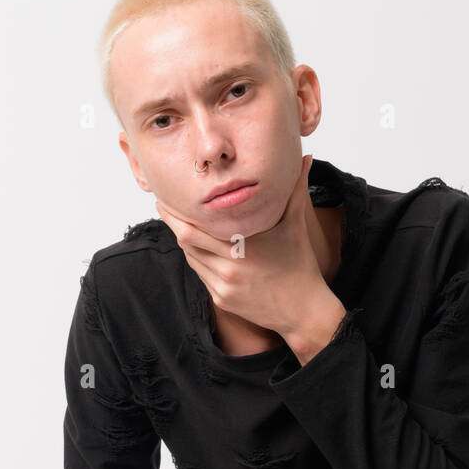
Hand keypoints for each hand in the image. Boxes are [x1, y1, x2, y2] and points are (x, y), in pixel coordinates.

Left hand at [154, 154, 339, 347]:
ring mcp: (223, 285)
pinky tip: (197, 247)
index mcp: (242, 245)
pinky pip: (200, 275)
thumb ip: (295, 190)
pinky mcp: (222, 299)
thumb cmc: (300, 265)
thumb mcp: (295, 225)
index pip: (194, 228)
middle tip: (163, 204)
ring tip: (180, 222)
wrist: (303, 311)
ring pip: (190, 258)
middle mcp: (229, 266)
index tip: (169, 196)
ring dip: (184, 241)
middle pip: (184, 241)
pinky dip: (196, 259)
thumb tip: (305, 157)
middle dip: (171, 221)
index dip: (177, 212)